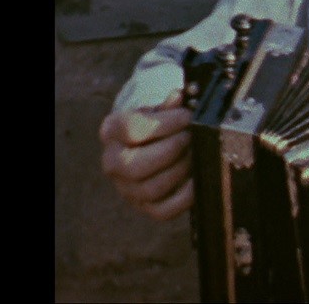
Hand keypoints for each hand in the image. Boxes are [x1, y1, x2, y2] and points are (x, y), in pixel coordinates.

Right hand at [99, 89, 193, 219]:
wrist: (150, 143)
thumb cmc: (156, 123)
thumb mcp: (158, 108)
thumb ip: (169, 105)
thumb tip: (178, 98)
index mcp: (112, 132)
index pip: (131, 130)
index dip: (165, 123)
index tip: (186, 116)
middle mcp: (113, 162)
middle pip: (136, 165)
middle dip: (172, 149)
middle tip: (191, 137)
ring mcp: (127, 188)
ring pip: (152, 188)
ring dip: (181, 170)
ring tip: (195, 154)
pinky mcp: (145, 207)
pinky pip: (165, 210)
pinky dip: (186, 196)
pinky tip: (196, 178)